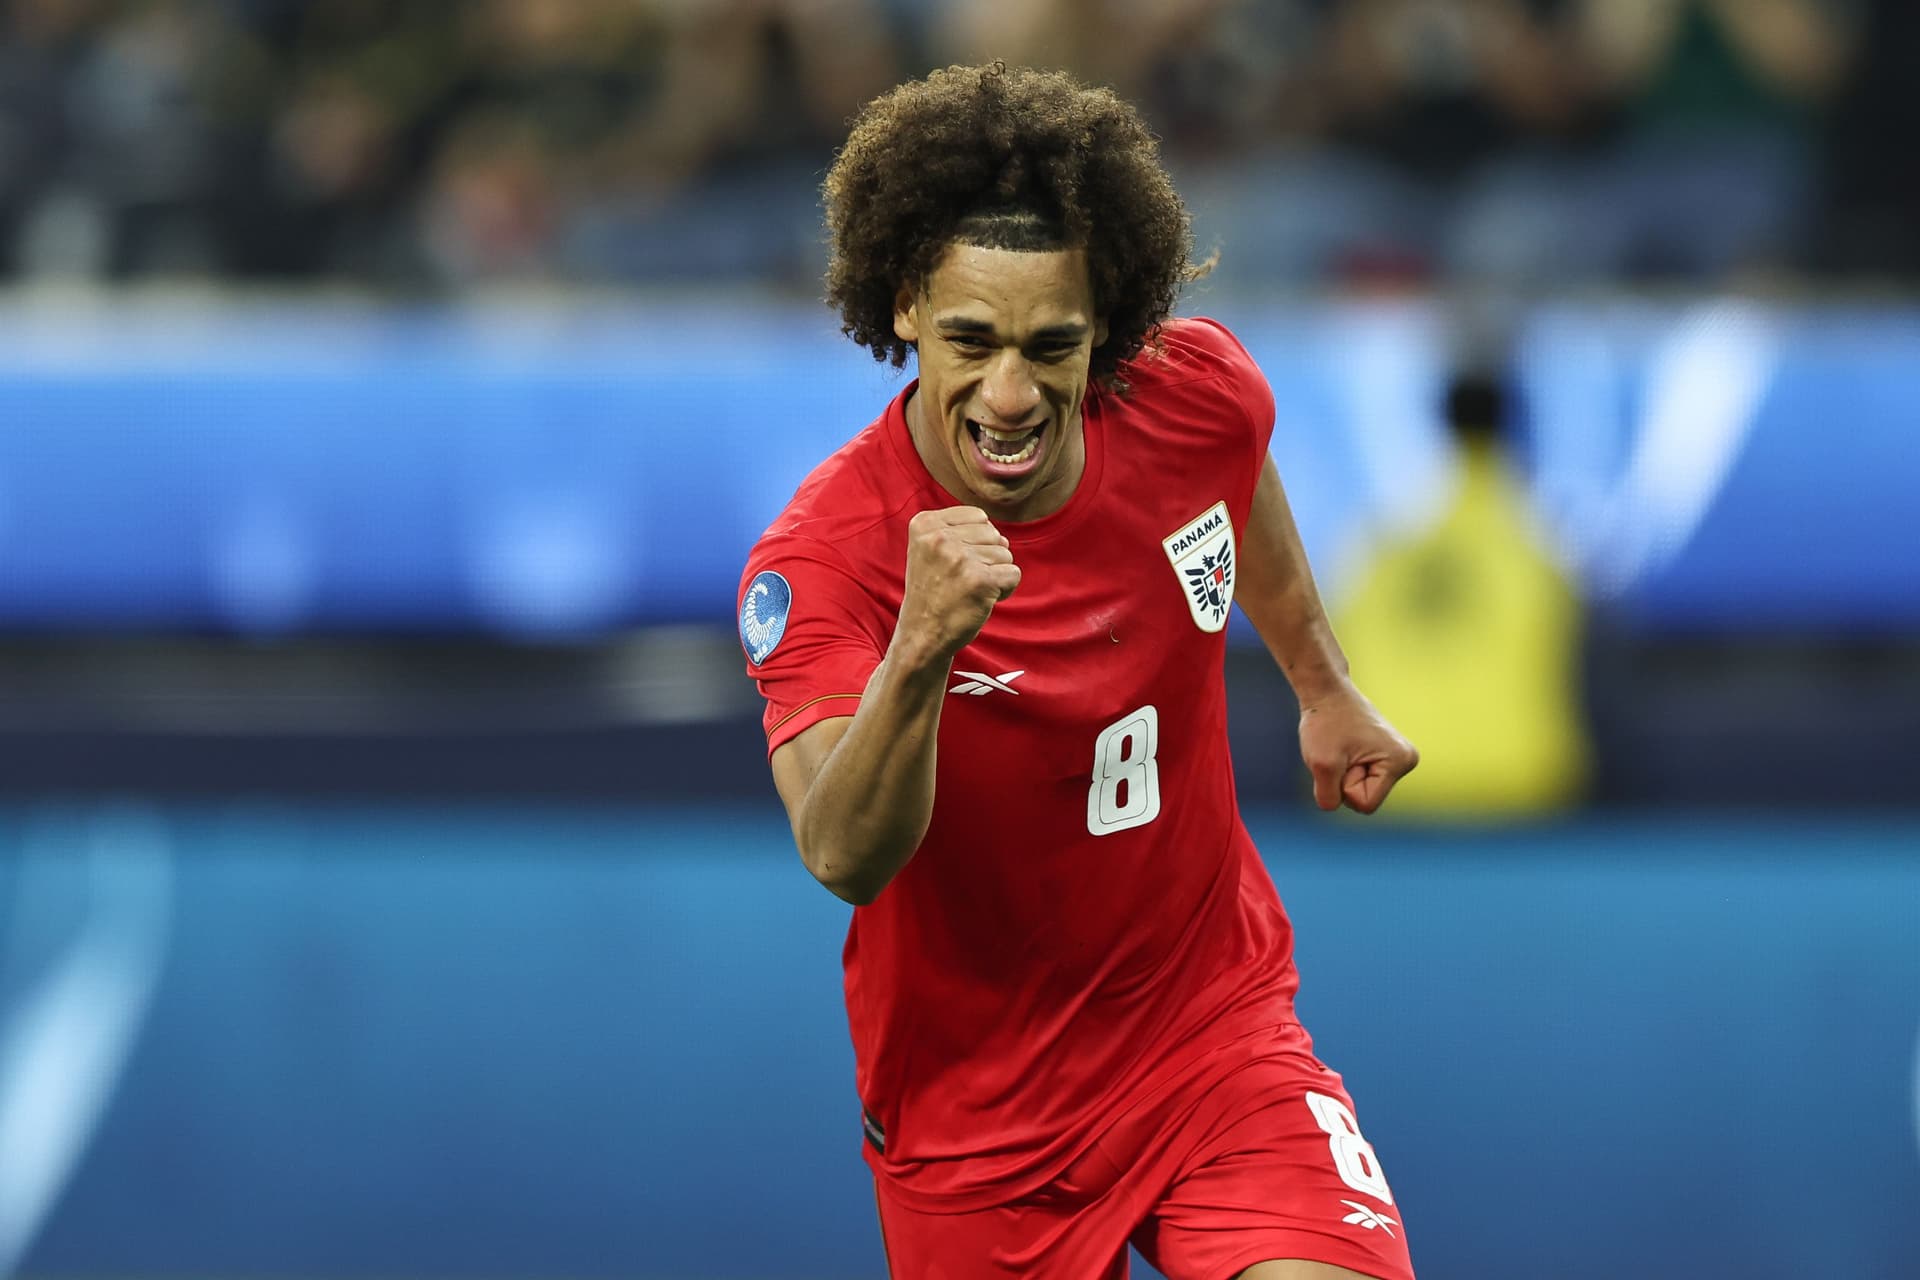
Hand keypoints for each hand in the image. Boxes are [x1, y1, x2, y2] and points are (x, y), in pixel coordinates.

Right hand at [894, 507, 1020, 667]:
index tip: (953, 564)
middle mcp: (939, 537)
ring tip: (968, 591)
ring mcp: (959, 558)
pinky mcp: (979, 580)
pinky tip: (981, 600)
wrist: (921, 634)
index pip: (978, 517)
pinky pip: (1013, 574)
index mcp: (925, 523)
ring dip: (994, 574)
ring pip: (1005, 553)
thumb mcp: (930, 549)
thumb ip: (962, 531)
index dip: (974, 542)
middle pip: (993, 534)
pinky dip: (1004, 590)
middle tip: (961, 581)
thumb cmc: (933, 592)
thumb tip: (1003, 538)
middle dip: (986, 558)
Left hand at [1298, 685, 1418, 814]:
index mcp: (1399, 761)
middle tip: (1340, 750)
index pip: (1365, 804)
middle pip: (1366, 799)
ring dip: (1343, 775)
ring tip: (1342, 747)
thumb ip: (1328, 797)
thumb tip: (1334, 806)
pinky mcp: (1385, 756)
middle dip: (1345, 781)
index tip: (1342, 757)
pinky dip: (1346, 768)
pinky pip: (1360, 780)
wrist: (1327, 692)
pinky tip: (1346, 747)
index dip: (1344, 786)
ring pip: (1361, 790)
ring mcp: (1397, 758)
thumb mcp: (1321, 764)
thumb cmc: (1325, 723)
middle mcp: (1405, 760)